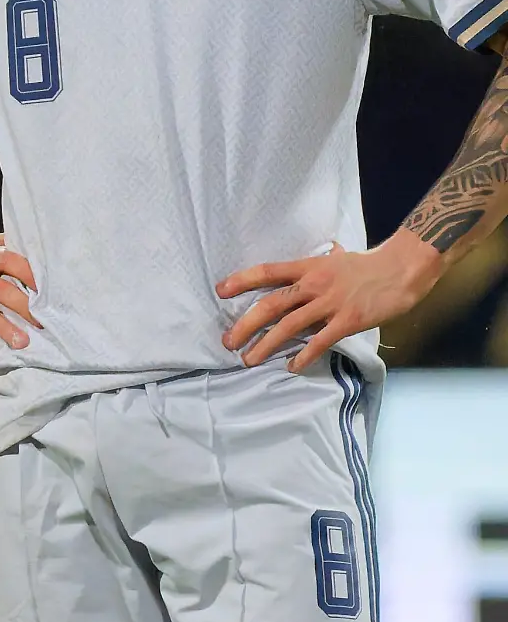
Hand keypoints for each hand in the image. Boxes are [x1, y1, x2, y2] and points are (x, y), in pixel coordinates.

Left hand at [216, 231, 444, 371]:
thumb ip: (321, 262)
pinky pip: (319, 342)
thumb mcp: (337, 257)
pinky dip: (303, 356)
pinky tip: (291, 367)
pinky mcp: (347, 321)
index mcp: (309, 267)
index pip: (268, 272)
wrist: (402, 269)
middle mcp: (314, 284)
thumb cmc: (369, 264)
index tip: (221, 290)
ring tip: (249, 359)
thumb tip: (320, 254)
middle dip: (245, 324)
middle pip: (271, 305)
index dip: (242, 280)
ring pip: (289, 327)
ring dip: (265, 345)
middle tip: (227, 341)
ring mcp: (330, 304)